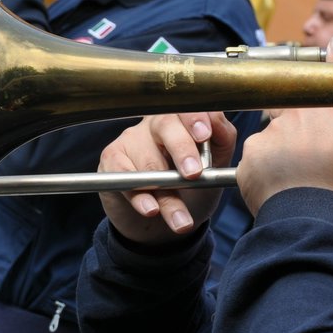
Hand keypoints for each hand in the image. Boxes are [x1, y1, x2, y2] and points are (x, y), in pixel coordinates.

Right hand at [98, 111, 236, 244]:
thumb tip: (217, 124)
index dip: (195, 118)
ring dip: (167, 196)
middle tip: (194, 174)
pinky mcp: (111, 159)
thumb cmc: (191, 189)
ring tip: (182, 221)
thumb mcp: (215, 167)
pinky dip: (139, 196)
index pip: (188, 107)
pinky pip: (124, 176)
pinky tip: (150, 209)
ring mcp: (131, 139)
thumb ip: (221, 141)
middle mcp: (155, 124)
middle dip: (182, 149)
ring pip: (149, 163)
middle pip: (165, 125)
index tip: (205, 135)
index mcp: (184, 120)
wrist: (162, 225)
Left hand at [234, 36, 332, 215]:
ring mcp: (271, 133)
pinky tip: (281, 182)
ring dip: (285, 143)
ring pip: (277, 128)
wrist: (310, 226)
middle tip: (313, 144)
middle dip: (304, 115)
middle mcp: (299, 116)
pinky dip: (267, 163)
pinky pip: (259, 151)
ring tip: (298, 172)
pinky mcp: (250, 153)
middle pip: (299, 101)